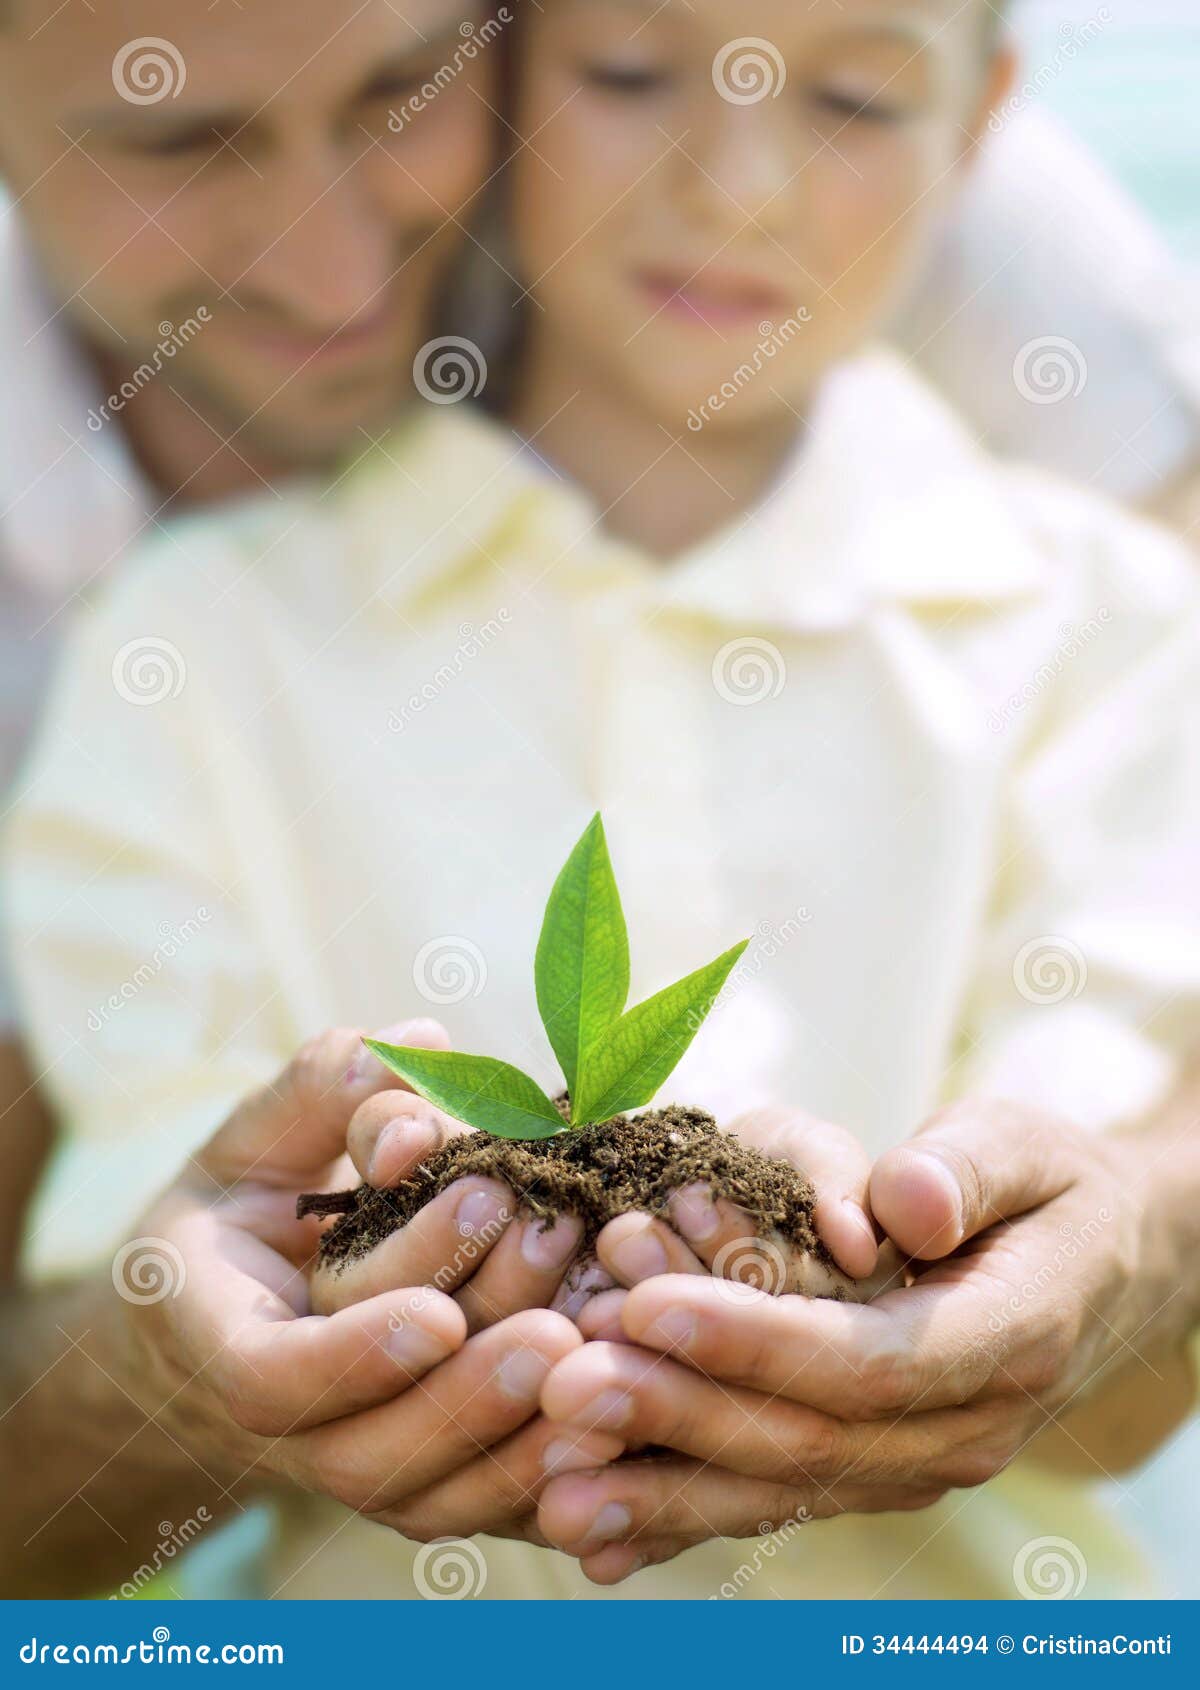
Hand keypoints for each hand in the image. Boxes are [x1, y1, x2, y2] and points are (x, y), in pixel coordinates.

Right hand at [118, 1022, 609, 1547]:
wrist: (243, 1313)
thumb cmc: (253, 1203)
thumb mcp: (260, 1134)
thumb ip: (325, 1090)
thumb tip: (411, 1056)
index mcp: (221, 1338)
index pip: (272, 1379)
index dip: (355, 1356)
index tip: (437, 1313)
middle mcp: (289, 1431)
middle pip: (371, 1448)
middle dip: (465, 1384)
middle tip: (549, 1311)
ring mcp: (361, 1473)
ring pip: (440, 1492)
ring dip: (521, 1432)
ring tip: (592, 1347)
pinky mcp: (430, 1488)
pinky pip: (489, 1508)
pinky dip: (553, 1475)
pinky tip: (619, 1424)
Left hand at [537, 1098, 1198, 1581]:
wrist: (1102, 1269)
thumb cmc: (1049, 1188)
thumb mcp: (1028, 1146)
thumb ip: (967, 1167)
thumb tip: (904, 1204)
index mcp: (1008, 1339)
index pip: (870, 1358)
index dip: (756, 1339)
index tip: (649, 1305)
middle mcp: (962, 1427)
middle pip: (807, 1437)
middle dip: (677, 1413)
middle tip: (564, 1385)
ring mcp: (915, 1465)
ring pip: (779, 1490)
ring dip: (662, 1489)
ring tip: (554, 1483)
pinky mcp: (871, 1473)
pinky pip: (773, 1503)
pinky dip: (682, 1521)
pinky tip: (594, 1541)